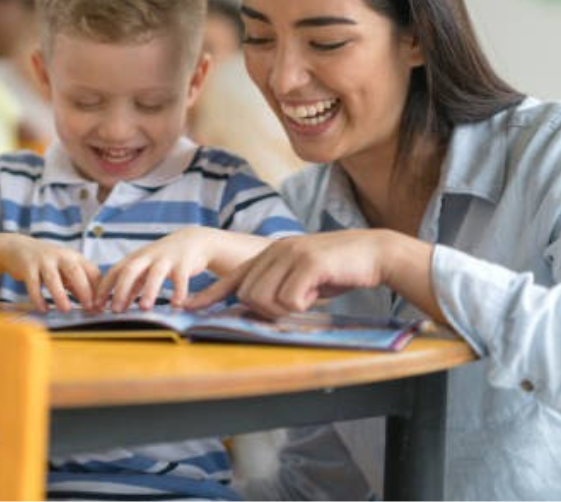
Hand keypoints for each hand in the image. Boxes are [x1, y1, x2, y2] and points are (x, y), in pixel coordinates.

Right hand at [0, 235, 100, 311]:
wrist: (17, 247)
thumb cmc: (46, 262)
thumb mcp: (65, 269)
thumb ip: (77, 285)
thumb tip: (92, 305)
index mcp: (74, 257)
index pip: (92, 271)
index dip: (98, 289)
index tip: (101, 306)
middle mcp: (60, 256)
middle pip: (75, 271)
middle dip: (84, 290)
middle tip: (89, 307)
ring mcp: (43, 260)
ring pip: (53, 278)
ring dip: (60, 295)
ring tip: (65, 309)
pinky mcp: (27, 267)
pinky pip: (33, 284)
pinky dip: (38, 298)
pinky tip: (43, 309)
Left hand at [96, 227, 217, 311]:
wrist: (194, 239)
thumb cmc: (165, 258)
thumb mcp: (146, 268)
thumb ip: (133, 284)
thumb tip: (120, 305)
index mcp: (136, 258)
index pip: (115, 271)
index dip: (104, 288)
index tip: (96, 306)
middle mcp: (148, 257)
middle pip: (130, 270)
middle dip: (121, 290)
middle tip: (116, 310)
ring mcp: (166, 259)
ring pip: (155, 274)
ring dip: (149, 291)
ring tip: (145, 308)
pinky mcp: (184, 263)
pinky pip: (180, 278)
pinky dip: (178, 291)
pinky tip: (176, 304)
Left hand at [187, 230, 390, 316]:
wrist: (373, 253)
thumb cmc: (338, 270)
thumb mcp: (301, 277)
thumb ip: (278, 287)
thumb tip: (256, 307)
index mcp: (270, 254)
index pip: (233, 278)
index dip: (210, 295)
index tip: (187, 308)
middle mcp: (274, 251)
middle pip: (248, 295)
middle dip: (267, 310)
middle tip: (297, 304)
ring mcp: (289, 254)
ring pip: (264, 299)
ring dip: (286, 308)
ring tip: (309, 296)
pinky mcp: (306, 262)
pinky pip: (290, 300)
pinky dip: (303, 305)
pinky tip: (319, 291)